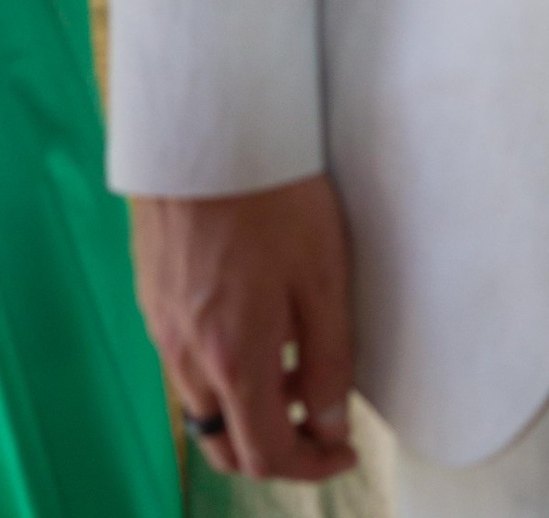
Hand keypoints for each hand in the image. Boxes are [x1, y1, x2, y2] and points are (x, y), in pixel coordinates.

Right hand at [133, 182, 358, 484]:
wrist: (207, 130)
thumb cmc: (276, 195)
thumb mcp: (325, 276)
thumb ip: (330, 358)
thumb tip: (333, 424)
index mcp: (233, 361)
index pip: (266, 454)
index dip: (311, 466)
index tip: (345, 451)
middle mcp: (187, 359)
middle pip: (226, 443)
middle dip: (276, 446)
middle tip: (322, 416)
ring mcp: (163, 331)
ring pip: (204, 405)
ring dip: (249, 406)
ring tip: (297, 359)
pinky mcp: (154, 301)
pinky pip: (186, 363)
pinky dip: (223, 369)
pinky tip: (258, 320)